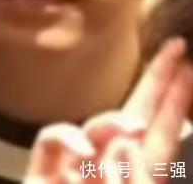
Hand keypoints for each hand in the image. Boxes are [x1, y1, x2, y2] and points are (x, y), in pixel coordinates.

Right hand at [25, 38, 192, 182]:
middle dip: (155, 82)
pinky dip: (67, 139)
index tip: (186, 63)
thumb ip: (135, 177)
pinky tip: (83, 152)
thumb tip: (128, 141)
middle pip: (133, 116)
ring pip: (93, 126)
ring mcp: (74, 165)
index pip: (161, 132)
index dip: (174, 98)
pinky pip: (51, 138)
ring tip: (136, 130)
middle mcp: (107, 165)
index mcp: (136, 176)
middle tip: (175, 47)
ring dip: (112, 123)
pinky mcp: (41, 169)